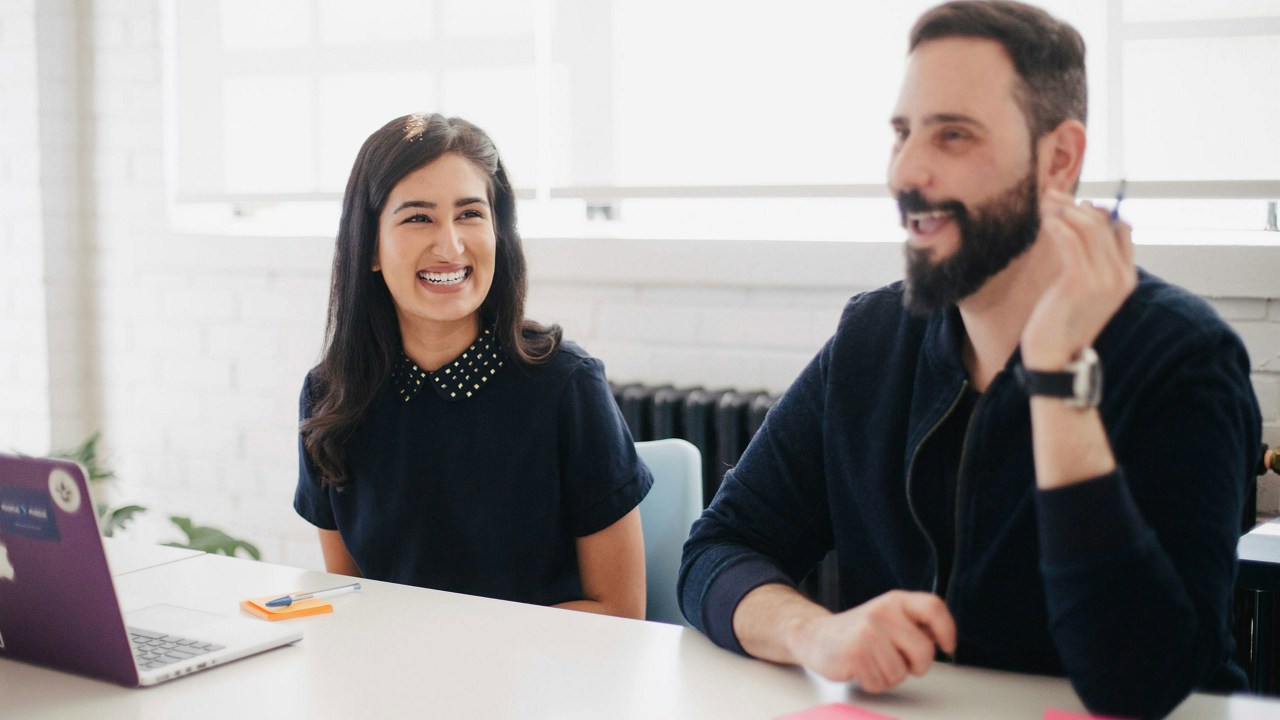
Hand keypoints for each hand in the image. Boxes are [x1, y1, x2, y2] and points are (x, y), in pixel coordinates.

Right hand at [786, 590, 955, 692]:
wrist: (816, 636)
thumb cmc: (858, 632)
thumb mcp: (888, 617)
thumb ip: (914, 624)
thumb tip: (939, 639)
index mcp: (895, 601)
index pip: (933, 607)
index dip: (947, 629)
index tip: (946, 646)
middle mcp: (883, 612)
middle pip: (924, 651)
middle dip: (916, 666)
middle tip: (899, 661)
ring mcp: (868, 632)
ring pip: (901, 673)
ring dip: (889, 676)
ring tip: (873, 662)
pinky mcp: (856, 654)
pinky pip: (881, 683)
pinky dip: (873, 683)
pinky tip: (861, 668)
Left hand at [1021, 189, 1136, 369]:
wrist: (1054, 358)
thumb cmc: (1062, 323)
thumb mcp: (1083, 292)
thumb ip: (1089, 264)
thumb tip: (1080, 228)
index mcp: (1126, 277)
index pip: (1121, 229)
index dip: (1098, 210)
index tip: (1072, 203)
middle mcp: (1119, 276)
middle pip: (1103, 223)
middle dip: (1074, 204)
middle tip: (1050, 194)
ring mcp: (1102, 279)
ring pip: (1087, 227)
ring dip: (1063, 209)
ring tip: (1043, 202)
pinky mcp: (1079, 282)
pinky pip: (1071, 240)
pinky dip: (1057, 224)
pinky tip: (1045, 219)